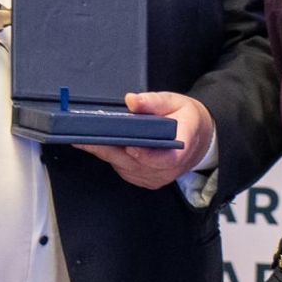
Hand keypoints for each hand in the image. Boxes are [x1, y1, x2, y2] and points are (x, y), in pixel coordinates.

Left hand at [86, 91, 214, 190]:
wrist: (196, 139)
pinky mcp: (145, 180)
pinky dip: (111, 157)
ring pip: (125, 167)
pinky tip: (99, 145)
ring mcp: (156, 177)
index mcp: (181, 147)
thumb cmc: (185, 119)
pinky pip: (124, 170)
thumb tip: (133, 101)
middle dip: (109, 148)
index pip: (164, 158)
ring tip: (85, 137)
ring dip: (106, 153)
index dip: (145, 154)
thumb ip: (153, 102)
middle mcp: (168, 168)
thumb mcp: (174, 102)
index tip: (129, 146)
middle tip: (85, 136)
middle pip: (135, 162)